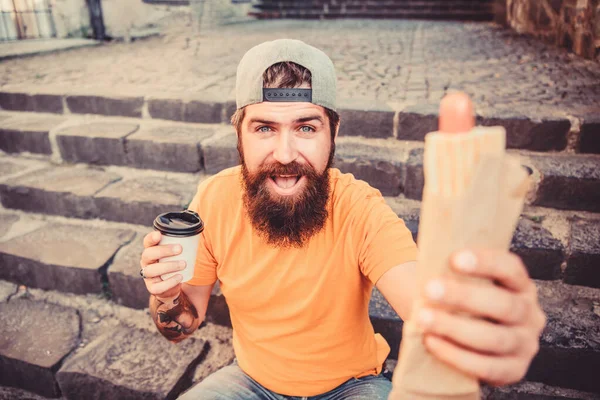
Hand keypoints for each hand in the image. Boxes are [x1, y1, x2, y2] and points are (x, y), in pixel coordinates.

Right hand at [140, 231, 185, 299]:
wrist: (173, 286)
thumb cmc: (175, 264)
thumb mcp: (177, 253)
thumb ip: (184, 243)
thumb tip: (198, 231)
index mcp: (151, 251)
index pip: (147, 242)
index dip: (151, 238)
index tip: (159, 234)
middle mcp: (147, 262)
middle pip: (148, 254)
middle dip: (164, 251)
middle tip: (179, 249)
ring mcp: (148, 276)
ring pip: (151, 270)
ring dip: (168, 266)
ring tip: (183, 264)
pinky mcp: (153, 288)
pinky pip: (158, 287)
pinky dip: (169, 282)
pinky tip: (179, 277)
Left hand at [416, 249, 546, 385]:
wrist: (467, 338)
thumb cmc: (463, 302)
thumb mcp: (467, 283)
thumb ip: (457, 273)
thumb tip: (429, 257)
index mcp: (521, 286)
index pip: (511, 269)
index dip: (486, 262)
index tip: (454, 258)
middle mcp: (530, 315)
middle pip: (504, 305)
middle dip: (465, 296)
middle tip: (430, 288)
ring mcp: (525, 345)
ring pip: (495, 338)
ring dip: (456, 328)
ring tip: (423, 318)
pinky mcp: (514, 371)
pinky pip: (487, 367)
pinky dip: (457, 356)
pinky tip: (431, 342)